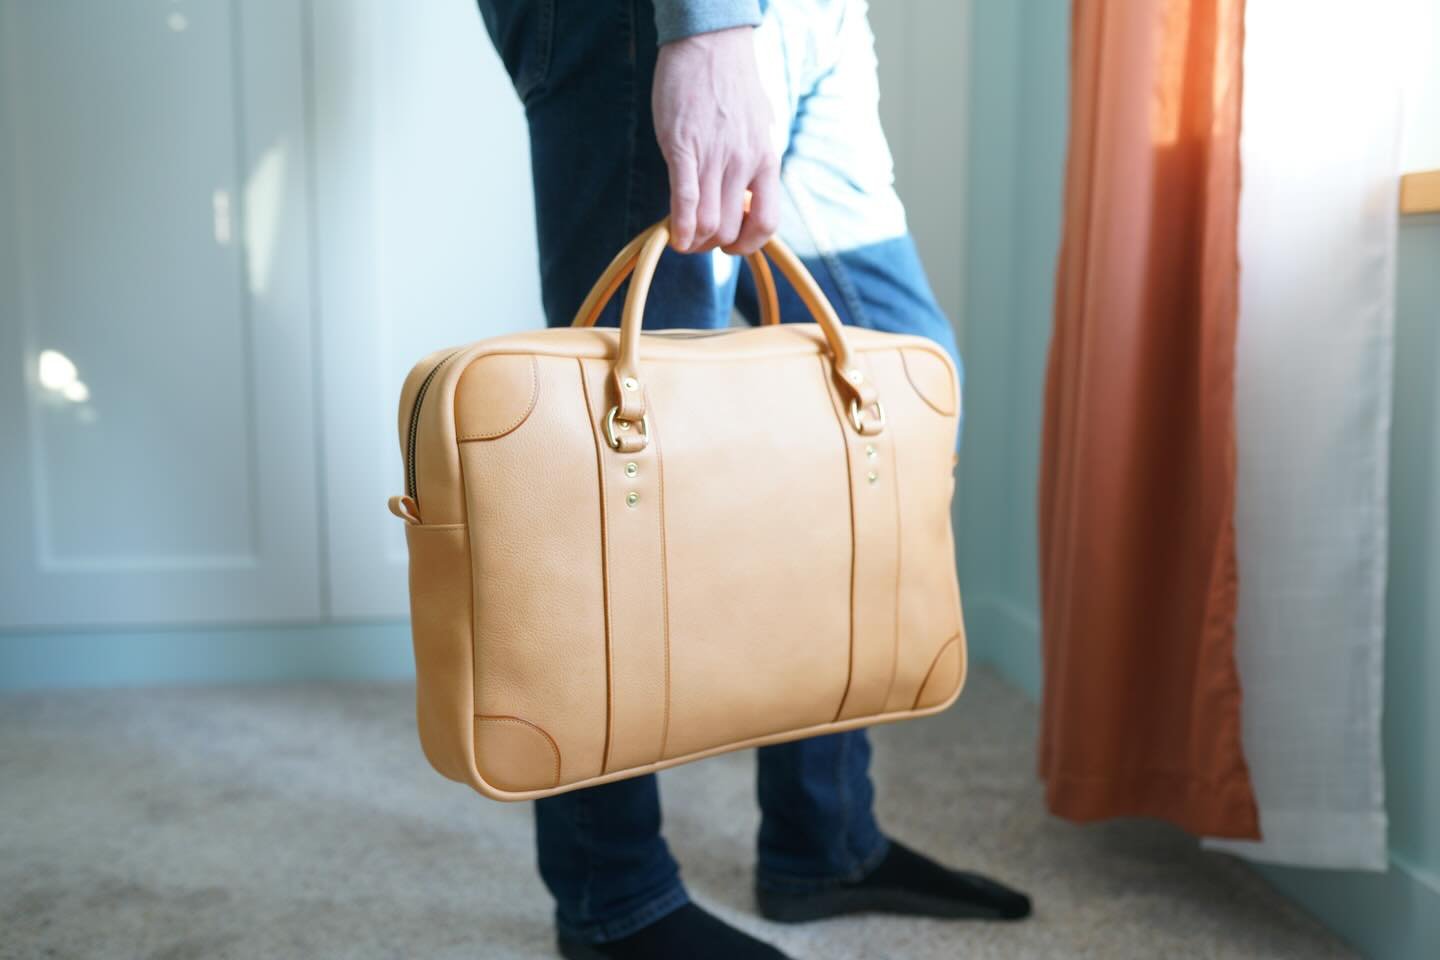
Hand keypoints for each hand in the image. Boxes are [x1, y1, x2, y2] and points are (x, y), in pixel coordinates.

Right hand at [652, 27, 779, 254]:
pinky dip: (679, 227)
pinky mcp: (683, 148)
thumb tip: (744, 194)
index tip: (732, 243)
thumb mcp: (758, 128)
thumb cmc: (732, 84)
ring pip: (708, 223)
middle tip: (698, 239)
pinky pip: (685, 201)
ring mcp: (714, 156)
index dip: (748, 244)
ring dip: (693, 240)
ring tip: (684, 236)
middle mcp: (744, 162)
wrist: (710, 44)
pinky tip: (673, 236)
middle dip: (712, 245)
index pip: (766, 223)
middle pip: (730, 230)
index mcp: (766, 159)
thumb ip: (752, 163)